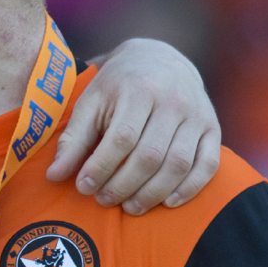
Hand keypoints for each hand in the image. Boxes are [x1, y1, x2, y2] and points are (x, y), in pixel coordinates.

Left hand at [46, 39, 220, 213]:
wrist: (159, 59)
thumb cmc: (118, 86)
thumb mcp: (91, 103)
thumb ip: (74, 139)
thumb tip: (54, 176)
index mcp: (139, 90)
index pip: (121, 139)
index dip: (101, 168)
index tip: (83, 187)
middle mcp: (173, 101)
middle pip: (149, 155)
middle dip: (123, 185)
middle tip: (103, 200)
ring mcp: (197, 115)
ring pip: (177, 164)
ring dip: (151, 193)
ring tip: (129, 207)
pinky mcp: (213, 128)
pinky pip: (207, 164)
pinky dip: (189, 188)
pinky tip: (167, 202)